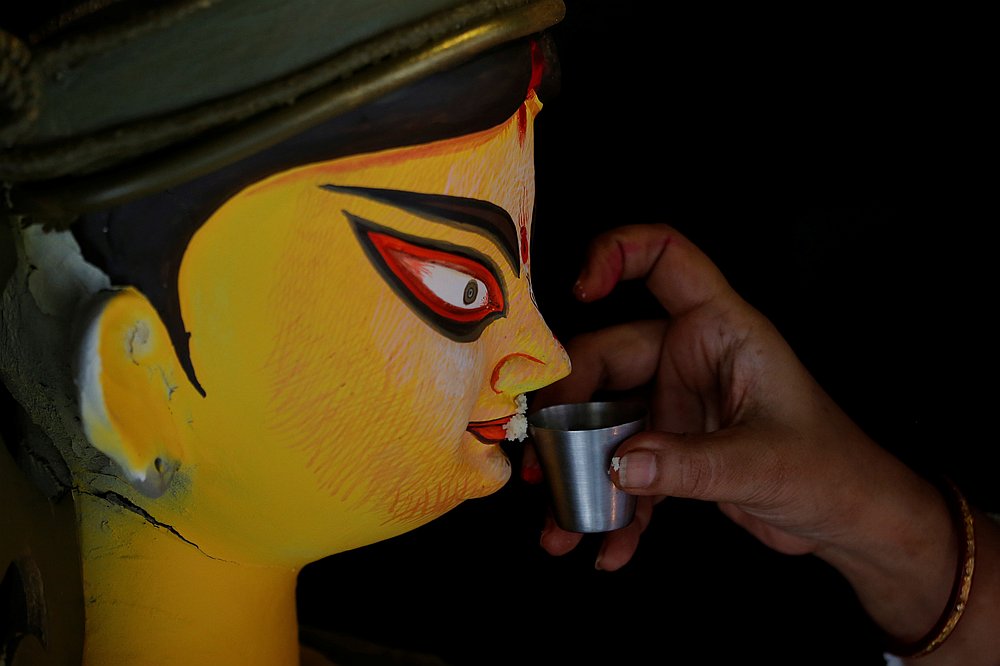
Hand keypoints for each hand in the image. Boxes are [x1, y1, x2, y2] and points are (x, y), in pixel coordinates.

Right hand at [525, 223, 929, 569]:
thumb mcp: (763, 463)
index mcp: (720, 331)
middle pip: (605, 357)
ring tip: (558, 524)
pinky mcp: (670, 447)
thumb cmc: (831, 470)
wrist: (849, 523)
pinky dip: (612, 508)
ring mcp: (675, 403)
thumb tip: (619, 467)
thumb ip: (691, 464)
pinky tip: (607, 548)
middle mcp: (688, 358)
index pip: (666, 260)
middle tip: (543, 459)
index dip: (618, 253)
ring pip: (602, 420)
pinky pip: (624, 469)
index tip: (580, 289)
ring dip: (576, 473)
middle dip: (566, 409)